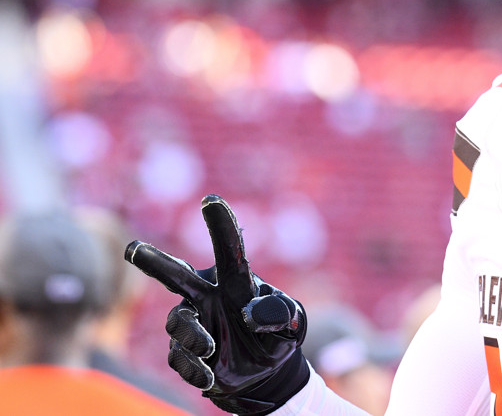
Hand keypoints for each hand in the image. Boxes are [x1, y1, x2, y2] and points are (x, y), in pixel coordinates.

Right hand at [125, 195, 308, 414]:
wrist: (265, 371)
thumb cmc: (278, 335)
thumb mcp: (292, 323)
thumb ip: (280, 314)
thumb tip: (253, 314)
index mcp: (236, 282)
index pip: (229, 250)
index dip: (221, 225)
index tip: (211, 200)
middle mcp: (208, 296)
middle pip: (176, 276)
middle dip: (154, 262)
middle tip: (132, 249)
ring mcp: (194, 323)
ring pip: (177, 323)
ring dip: (193, 336)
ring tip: (210, 348)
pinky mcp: (185, 352)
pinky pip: (179, 357)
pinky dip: (193, 368)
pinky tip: (209, 378)